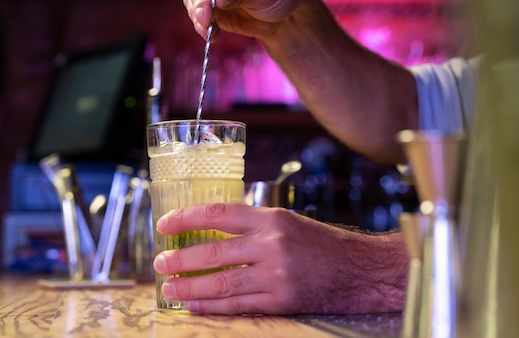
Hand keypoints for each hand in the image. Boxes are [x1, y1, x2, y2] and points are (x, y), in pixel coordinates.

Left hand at [153, 203, 407, 314]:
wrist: (359, 269)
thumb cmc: (319, 243)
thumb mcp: (286, 221)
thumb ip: (251, 225)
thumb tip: (209, 231)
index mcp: (271, 218)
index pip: (218, 214)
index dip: (187, 218)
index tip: (165, 225)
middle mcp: (271, 244)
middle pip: (214, 252)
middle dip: (181, 259)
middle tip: (160, 263)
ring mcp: (277, 274)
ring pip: (222, 282)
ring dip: (191, 287)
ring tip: (169, 288)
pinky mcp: (283, 300)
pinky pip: (240, 305)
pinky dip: (214, 306)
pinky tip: (196, 305)